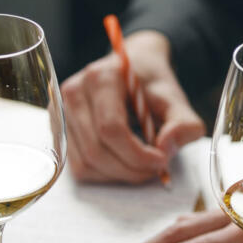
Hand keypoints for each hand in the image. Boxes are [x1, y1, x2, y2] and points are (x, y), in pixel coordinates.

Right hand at [61, 30, 204, 182]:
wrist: (132, 68)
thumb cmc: (151, 84)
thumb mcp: (176, 99)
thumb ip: (183, 124)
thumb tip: (165, 150)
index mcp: (101, 77)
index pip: (111, 129)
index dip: (137, 154)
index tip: (162, 160)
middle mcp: (73, 92)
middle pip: (97, 150)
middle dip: (131, 169)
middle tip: (155, 169)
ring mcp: (60, 112)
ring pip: (86, 164)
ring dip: (119, 174)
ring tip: (142, 165)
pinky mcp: (59, 129)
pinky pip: (78, 166)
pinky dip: (104, 174)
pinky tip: (124, 162)